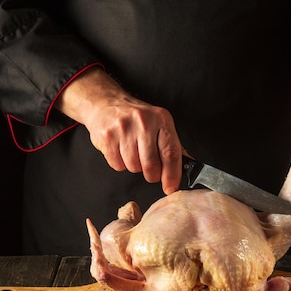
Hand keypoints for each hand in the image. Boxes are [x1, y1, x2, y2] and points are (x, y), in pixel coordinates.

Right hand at [56, 67, 182, 194]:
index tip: (171, 187)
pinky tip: (120, 150)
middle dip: (152, 175)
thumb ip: (170, 145)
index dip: (172, 175)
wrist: (104, 103)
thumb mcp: (157, 123)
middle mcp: (143, 121)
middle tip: (150, 170)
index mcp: (161, 118)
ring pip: (134, 167)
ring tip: (132, 152)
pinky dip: (120, 163)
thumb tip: (186, 168)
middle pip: (151, 165)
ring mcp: (124, 128)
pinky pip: (117, 165)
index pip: (171, 152)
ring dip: (134, 167)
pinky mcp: (107, 137)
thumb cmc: (135, 117)